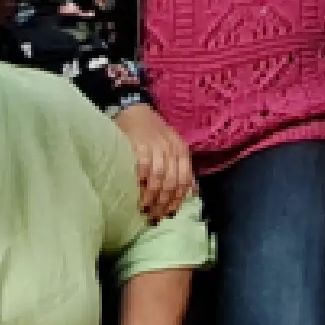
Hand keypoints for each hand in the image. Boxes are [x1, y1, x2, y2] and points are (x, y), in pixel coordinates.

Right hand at [114, 103, 197, 219]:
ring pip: (159, 178)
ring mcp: (156, 146)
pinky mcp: (139, 144)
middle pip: (172, 182)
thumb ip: (180, 167)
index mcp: (182, 151)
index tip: (169, 214)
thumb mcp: (171, 146)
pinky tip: (136, 192)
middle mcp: (172, 149)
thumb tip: (191, 193)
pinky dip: (141, 182)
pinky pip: (143, 167)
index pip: (185, 180)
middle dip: (164, 203)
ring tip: (145, 209)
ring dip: (152, 197)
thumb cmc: (152, 132)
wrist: (133, 108)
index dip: (178, 200)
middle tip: (154, 216)